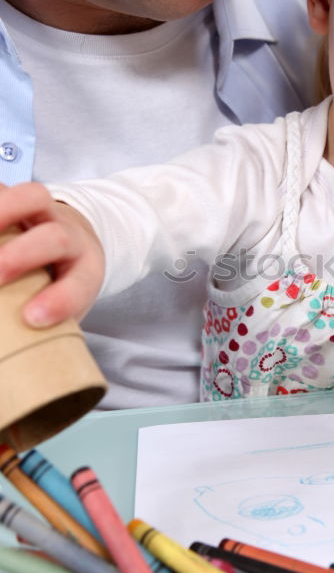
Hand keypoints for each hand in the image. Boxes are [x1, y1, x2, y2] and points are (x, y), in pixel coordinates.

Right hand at [0, 182, 104, 326]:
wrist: (74, 242)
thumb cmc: (60, 288)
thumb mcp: (61, 310)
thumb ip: (39, 333)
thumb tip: (11, 384)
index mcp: (85, 269)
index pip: (79, 284)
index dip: (59, 300)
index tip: (33, 318)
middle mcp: (68, 236)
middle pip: (54, 237)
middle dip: (23, 255)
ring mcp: (43, 211)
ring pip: (32, 198)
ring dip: (1, 210)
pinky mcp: (17, 196)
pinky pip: (1, 188)